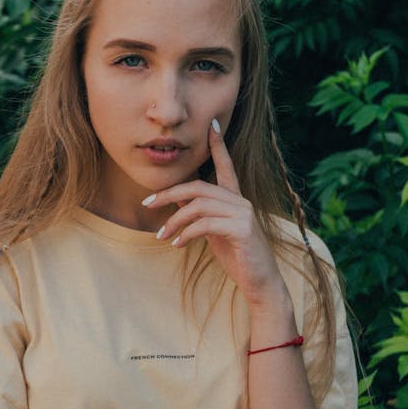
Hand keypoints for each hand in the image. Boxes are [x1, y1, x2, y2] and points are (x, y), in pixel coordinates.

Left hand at [144, 120, 290, 312]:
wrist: (260, 283)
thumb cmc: (237, 256)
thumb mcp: (213, 232)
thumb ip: (199, 214)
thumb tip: (176, 201)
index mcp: (235, 199)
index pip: (226, 165)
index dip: (218, 145)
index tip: (211, 125)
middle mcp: (241, 201)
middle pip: (198, 186)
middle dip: (170, 193)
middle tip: (148, 204)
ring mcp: (243, 214)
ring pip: (199, 205)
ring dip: (174, 221)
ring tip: (162, 236)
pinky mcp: (242, 230)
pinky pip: (206, 225)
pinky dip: (186, 233)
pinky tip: (178, 244)